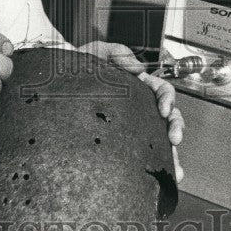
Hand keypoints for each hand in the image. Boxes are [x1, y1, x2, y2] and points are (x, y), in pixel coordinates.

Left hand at [79, 40, 184, 182]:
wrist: (55, 84)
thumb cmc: (76, 67)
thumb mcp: (96, 53)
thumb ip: (117, 53)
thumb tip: (139, 68)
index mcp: (138, 85)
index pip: (161, 91)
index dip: (167, 99)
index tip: (163, 110)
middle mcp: (139, 106)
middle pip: (168, 116)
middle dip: (176, 127)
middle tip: (174, 139)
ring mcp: (133, 125)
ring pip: (160, 138)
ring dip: (171, 152)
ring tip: (175, 166)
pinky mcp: (122, 141)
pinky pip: (142, 153)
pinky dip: (157, 165)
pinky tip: (165, 178)